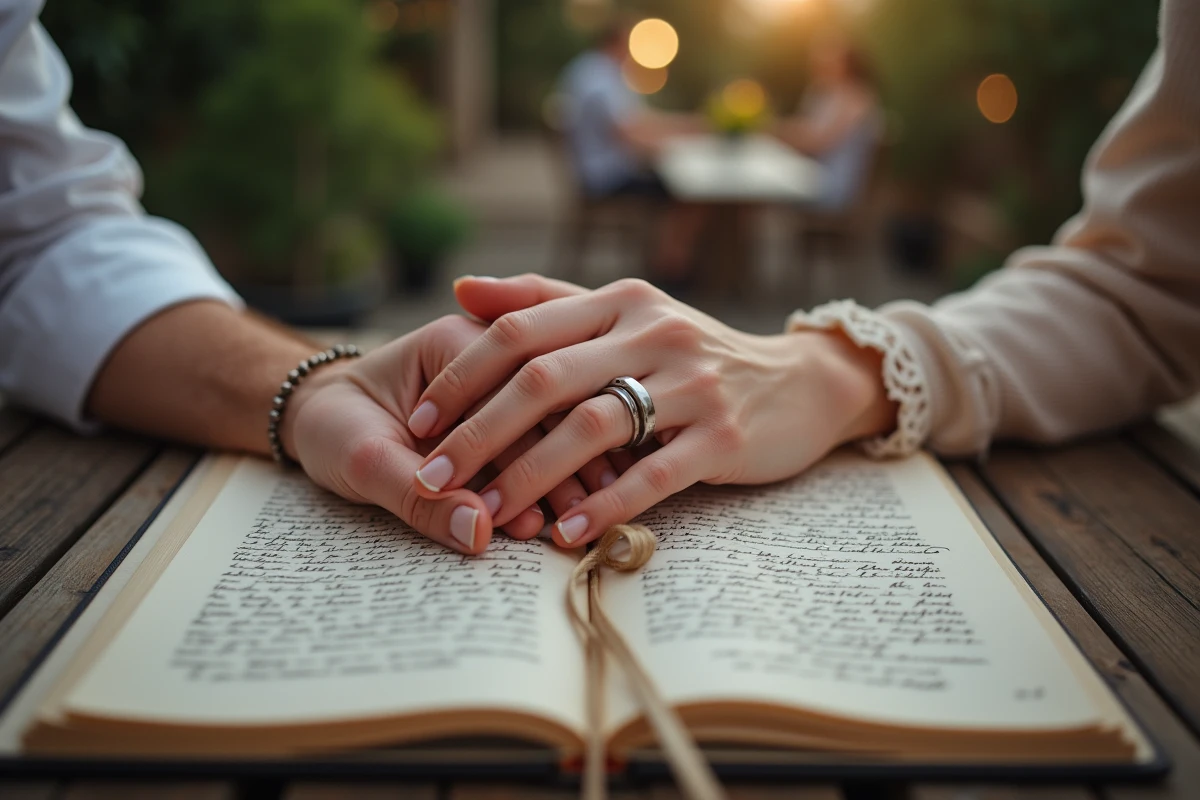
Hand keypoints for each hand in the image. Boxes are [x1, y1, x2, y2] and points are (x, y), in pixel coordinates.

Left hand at [276, 315, 612, 553]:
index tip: (532, 514)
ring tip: (575, 523)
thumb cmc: (337, 427)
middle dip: (557, 467)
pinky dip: (558, 474)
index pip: (505, 394)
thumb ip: (419, 498)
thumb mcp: (363, 462)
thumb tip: (479, 532)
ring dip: (567, 472)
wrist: (317, 415)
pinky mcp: (509, 408)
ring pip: (554, 421)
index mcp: (455, 341)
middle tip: (568, 521)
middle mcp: (491, 352)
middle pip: (543, 407)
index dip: (521, 456)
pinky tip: (575, 511)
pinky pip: (545, 437)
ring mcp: (506, 378)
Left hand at [407, 275, 895, 547]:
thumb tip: (461, 289)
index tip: (418, 425)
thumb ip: (545, 301)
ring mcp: (693, 383)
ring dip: (530, 475)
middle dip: (479, 433)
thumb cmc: (693, 354)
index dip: (462, 378)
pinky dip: (605, 505)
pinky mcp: (724, 435)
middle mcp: (652, 332)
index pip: (520, 330)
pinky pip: (653, 474)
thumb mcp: (626, 314)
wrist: (799, 384)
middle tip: (434, 477)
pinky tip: (566, 534)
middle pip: (545, 379)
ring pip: (593, 427)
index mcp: (619, 301)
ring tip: (486, 514)